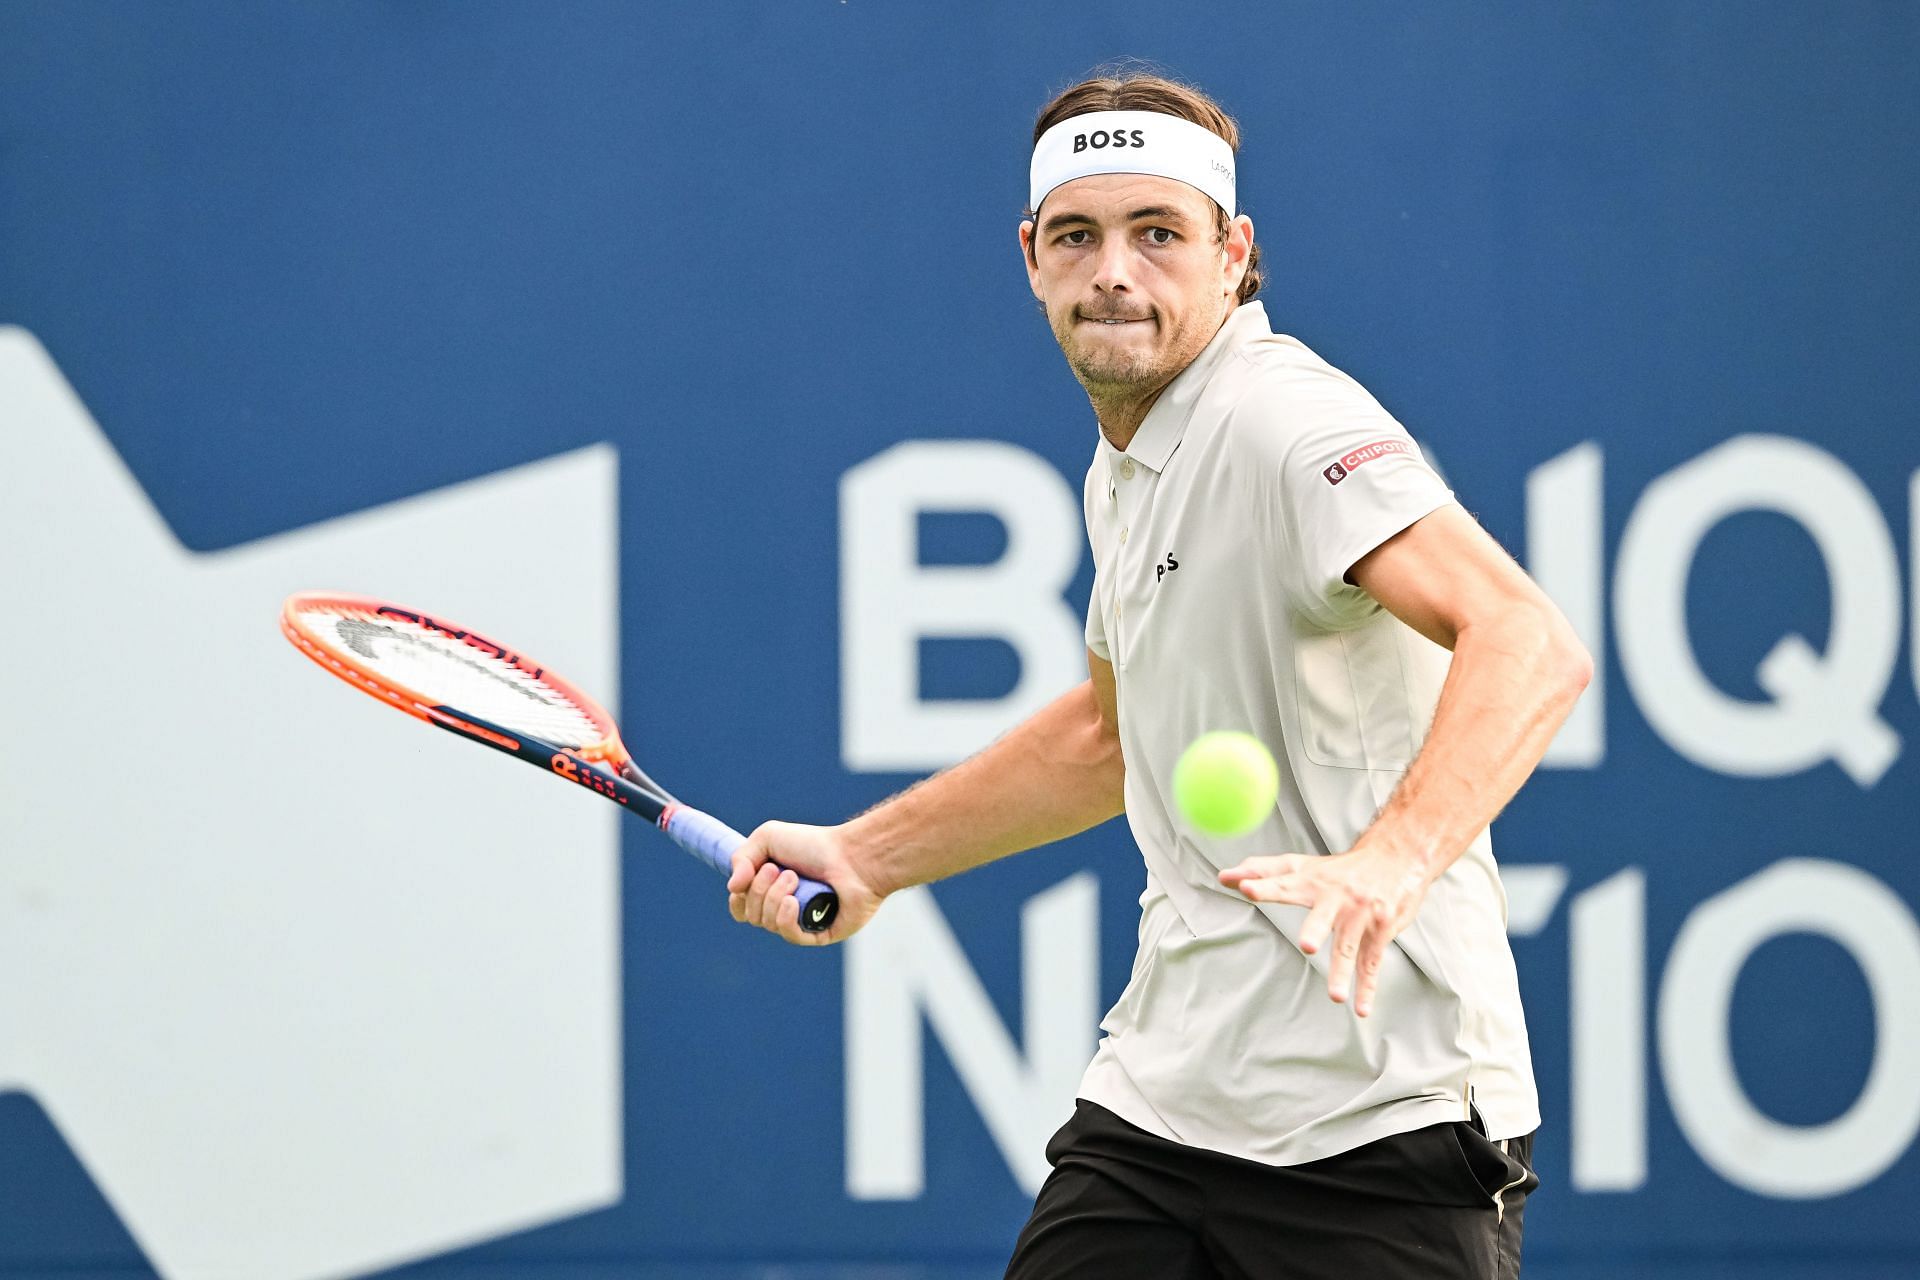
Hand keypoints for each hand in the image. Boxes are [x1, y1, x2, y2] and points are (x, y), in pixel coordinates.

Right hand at [727, 821, 885, 945]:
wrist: (853, 855)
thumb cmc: (815, 845)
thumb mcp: (768, 838)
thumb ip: (741, 857)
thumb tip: (732, 888)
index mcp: (771, 890)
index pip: (740, 909)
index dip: (738, 898)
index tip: (746, 878)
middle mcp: (784, 909)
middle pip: (750, 915)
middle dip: (759, 890)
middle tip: (782, 869)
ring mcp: (801, 924)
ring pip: (768, 924)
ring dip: (774, 897)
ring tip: (795, 877)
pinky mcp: (819, 935)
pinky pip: (790, 936)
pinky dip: (785, 918)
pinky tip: (792, 902)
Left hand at [1217, 845, 1434, 1016]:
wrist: (1395, 857)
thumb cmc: (1339, 868)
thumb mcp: (1302, 865)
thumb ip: (1263, 871)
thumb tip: (1223, 876)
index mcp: (1312, 881)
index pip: (1283, 882)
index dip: (1265, 885)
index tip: (1245, 887)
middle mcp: (1336, 898)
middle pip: (1322, 917)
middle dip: (1315, 931)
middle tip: (1307, 946)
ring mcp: (1360, 914)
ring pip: (1349, 947)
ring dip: (1342, 972)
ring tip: (1335, 996)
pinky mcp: (1381, 929)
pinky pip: (1371, 963)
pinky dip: (1367, 987)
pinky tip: (1361, 1008)